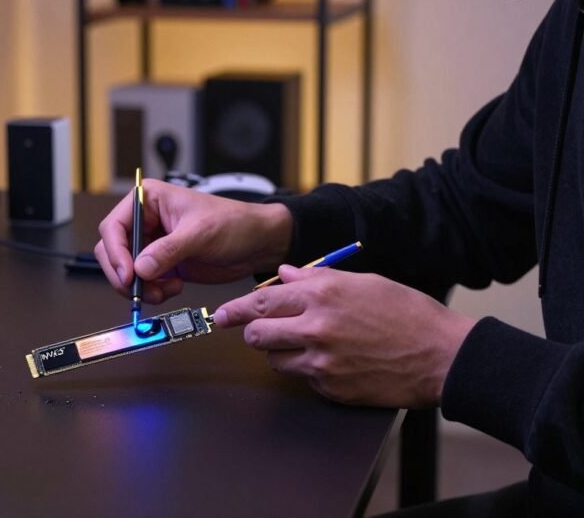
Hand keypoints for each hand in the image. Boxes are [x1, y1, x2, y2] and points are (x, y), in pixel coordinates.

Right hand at [95, 179, 291, 302]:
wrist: (257, 243)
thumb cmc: (235, 222)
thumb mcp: (201, 232)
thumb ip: (169, 250)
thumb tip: (141, 267)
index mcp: (148, 200)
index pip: (114, 226)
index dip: (115, 252)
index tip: (128, 274)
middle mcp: (146, 221)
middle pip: (113, 251)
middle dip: (125, 274)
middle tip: (140, 289)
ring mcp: (153, 244)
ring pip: (126, 271)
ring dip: (140, 287)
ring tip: (163, 290)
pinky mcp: (162, 264)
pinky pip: (143, 282)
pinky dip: (153, 291)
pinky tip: (173, 288)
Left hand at [214, 265, 476, 407]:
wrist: (441, 356)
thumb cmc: (407, 313)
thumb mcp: (363, 282)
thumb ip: (317, 278)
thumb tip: (285, 274)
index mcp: (322, 296)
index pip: (260, 302)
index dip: (234, 309)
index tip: (220, 315)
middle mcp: (316, 328)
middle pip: (257, 335)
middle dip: (253, 332)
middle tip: (260, 330)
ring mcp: (322, 362)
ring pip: (275, 360)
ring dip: (281, 352)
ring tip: (308, 343)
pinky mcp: (331, 388)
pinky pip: (302, 378)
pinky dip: (308, 369)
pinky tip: (332, 359)